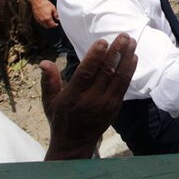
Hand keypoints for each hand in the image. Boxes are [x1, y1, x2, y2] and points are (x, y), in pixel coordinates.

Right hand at [31, 0, 59, 28]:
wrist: (37, 1)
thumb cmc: (44, 3)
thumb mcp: (53, 8)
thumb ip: (56, 14)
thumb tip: (57, 18)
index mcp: (47, 18)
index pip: (52, 25)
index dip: (55, 25)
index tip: (56, 24)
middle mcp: (42, 20)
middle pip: (47, 26)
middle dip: (51, 26)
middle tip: (53, 24)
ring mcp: (38, 20)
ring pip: (43, 25)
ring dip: (47, 25)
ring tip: (49, 22)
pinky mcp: (36, 18)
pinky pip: (40, 23)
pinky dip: (43, 23)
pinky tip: (45, 20)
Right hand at [41, 34, 137, 159]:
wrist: (75, 143)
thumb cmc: (60, 118)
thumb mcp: (49, 101)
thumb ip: (49, 80)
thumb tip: (44, 62)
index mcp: (73, 96)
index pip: (86, 73)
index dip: (95, 56)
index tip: (102, 41)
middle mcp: (91, 99)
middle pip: (106, 72)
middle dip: (116, 52)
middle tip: (123, 35)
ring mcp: (106, 103)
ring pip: (119, 77)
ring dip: (127, 58)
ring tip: (132, 42)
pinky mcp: (115, 106)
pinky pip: (124, 86)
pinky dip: (129, 71)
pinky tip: (134, 57)